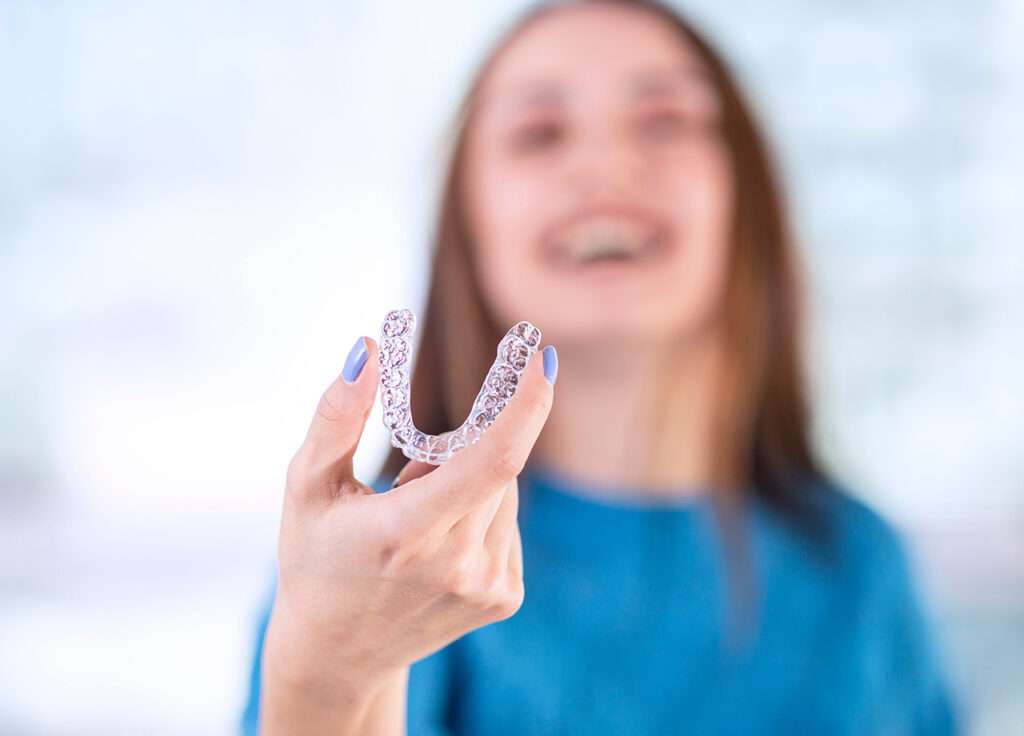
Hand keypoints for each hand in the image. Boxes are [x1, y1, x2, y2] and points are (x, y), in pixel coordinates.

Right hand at [264, 335, 554, 701]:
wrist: (336, 652)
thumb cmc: (315, 557)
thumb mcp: (307, 483)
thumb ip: (338, 414)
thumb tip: (368, 347)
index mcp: (404, 534)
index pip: (492, 460)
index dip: (525, 403)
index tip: (539, 357)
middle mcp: (457, 567)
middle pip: (498, 464)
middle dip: (469, 440)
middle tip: (414, 468)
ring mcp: (487, 587)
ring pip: (508, 490)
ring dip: (473, 478)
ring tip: (416, 516)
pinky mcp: (506, 598)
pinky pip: (509, 521)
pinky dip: (482, 510)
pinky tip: (438, 543)